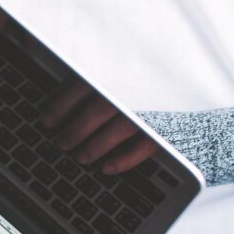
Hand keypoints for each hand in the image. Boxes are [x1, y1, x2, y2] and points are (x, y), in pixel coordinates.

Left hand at [40, 77, 158, 173]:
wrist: (186, 76)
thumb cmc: (146, 74)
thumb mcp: (116, 66)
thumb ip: (91, 74)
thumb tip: (58, 96)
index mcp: (119, 66)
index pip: (82, 86)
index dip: (60, 106)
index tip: (47, 121)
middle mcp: (135, 85)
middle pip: (98, 110)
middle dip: (75, 130)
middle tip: (61, 143)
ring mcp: (152, 106)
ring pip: (120, 128)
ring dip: (96, 146)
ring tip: (81, 157)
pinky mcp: (168, 126)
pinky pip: (146, 145)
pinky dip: (125, 159)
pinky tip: (107, 168)